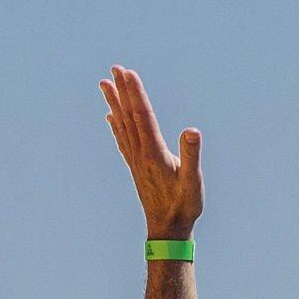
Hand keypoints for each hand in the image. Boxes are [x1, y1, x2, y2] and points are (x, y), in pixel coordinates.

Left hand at [100, 65, 202, 239]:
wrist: (167, 230)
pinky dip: (115, 124)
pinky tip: (110, 116)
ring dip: (114, 103)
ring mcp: (135, 160)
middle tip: (115, 68)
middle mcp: (140, 153)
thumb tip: (191, 131)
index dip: (135, 93)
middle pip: (129, 116)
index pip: (142, 116)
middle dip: (122, 90)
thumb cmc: (184, 206)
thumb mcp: (193, 181)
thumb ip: (191, 155)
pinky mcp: (136, 166)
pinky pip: (122, 140)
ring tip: (104, 84)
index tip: (128, 73)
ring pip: (122, 125)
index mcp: (153, 153)